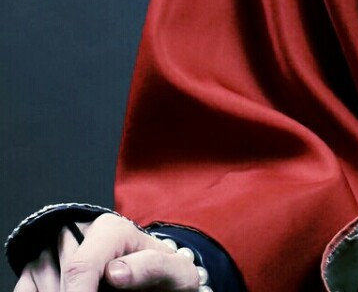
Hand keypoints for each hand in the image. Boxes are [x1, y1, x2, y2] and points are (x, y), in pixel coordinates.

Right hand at [13, 214, 201, 289]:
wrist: (156, 281)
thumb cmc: (165, 278)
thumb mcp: (175, 273)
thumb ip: (152, 268)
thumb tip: (115, 273)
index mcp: (111, 228)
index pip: (81, 266)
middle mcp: (79, 230)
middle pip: (60, 277)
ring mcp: (56, 247)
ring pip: (40, 282)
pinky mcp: (40, 266)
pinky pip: (25, 288)